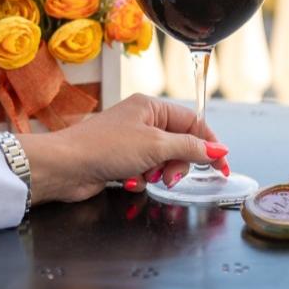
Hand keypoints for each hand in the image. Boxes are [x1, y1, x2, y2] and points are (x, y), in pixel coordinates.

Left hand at [18, 93, 228, 205]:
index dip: (209, 145)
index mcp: (151, 106)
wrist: (66, 167)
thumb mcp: (156, 145)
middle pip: (180, 144)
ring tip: (144, 177)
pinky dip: (141, 179)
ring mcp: (131, 141)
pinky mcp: (121, 161)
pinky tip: (129, 181)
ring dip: (158, 173)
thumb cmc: (105, 147)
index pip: (193, 122)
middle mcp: (142, 120)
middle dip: (178, 164)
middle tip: (168, 176)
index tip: (222, 167)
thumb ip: (190, 147)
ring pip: (164, 161)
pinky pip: (146, 171)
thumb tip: (217, 149)